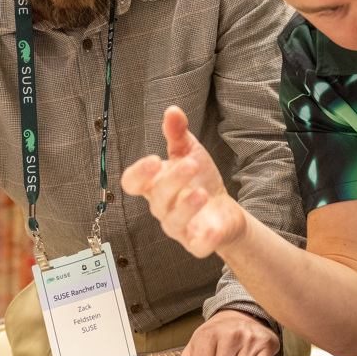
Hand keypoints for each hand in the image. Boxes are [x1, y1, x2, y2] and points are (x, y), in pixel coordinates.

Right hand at [122, 106, 246, 257]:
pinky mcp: (197, 243)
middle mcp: (162, 208)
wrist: (224, 212)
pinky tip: (213, 230)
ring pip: (173, 222)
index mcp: (154, 185)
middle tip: (190, 164)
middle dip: (173, 181)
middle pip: (157, 197)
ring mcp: (179, 228)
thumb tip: (172, 110)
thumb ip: (178, 134)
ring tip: (202, 193)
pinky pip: (197, 245)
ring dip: (186, 208)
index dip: (139, 174)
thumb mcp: (190, 153)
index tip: (153, 160)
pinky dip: (204, 239)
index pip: (133, 183)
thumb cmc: (200, 181)